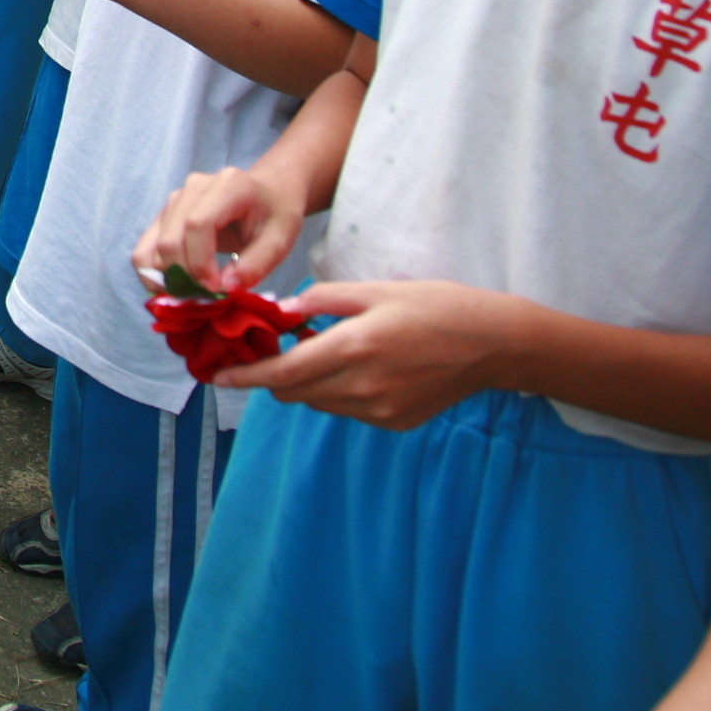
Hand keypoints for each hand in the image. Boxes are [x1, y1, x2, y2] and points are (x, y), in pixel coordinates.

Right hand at [135, 161, 309, 297]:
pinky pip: (145, 250)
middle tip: (207, 299)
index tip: (216, 289)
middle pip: (171, 240)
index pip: (197, 225)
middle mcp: (193, 187)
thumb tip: (224, 289)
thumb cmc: (276, 215)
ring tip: (194, 295)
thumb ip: (256, 265)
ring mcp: (174, 200)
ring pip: (152, 248)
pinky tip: (175, 289)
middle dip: (186, 278)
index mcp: (227, 186)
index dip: (201, 263)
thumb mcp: (280, 241)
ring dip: (168, 280)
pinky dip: (153, 275)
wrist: (267, 193)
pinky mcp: (164, 216)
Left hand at [220, 278, 532, 428]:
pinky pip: (347, 409)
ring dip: (307, 382)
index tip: (218, 378)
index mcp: (354, 348)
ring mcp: (379, 410)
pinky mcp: (393, 421)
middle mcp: (362, 387)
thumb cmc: (434, 306)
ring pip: (319, 402)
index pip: (283, 373)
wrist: (493, 344)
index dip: (246, 377)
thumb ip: (321, 301)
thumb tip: (281, 312)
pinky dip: (337, 391)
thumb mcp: (374, 290)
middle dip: (274, 375)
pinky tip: (355, 365)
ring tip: (322, 349)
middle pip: (295, 393)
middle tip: (272, 348)